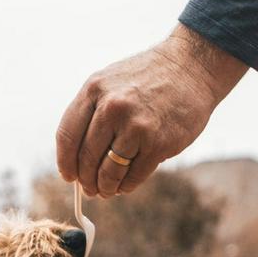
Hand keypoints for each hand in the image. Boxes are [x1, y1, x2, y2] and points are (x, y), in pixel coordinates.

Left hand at [56, 24, 247, 196]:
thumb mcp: (110, 83)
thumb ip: (91, 114)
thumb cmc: (147, 79)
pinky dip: (126, 186)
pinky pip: (134, 176)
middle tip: (89, 189)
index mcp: (93, 90)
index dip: (65, 162)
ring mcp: (136, 127)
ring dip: (105, 187)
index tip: (68, 176)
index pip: (66, 136)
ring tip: (106, 190)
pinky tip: (124, 185)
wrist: (192, 66)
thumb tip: (75, 161)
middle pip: (86, 158)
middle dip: (86, 181)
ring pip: (109, 172)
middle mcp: (112, 108)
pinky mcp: (158, 143)